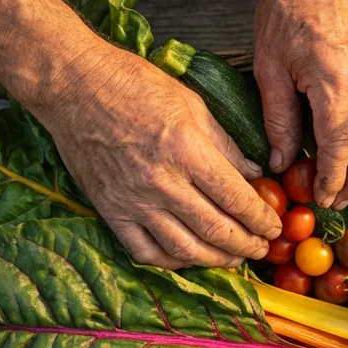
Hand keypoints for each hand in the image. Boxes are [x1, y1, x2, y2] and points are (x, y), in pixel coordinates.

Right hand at [38, 43, 281, 268]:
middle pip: (215, 229)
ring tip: (234, 258)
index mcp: (187, 151)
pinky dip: (171, 262)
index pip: (235, 198)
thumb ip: (225, 145)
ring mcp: (133, 201)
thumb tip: (254, 174)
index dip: (260, 218)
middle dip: (246, 244)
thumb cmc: (132, 85)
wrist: (73, 85)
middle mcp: (162, 182)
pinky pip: (145, 251)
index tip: (274, 225)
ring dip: (216, 259)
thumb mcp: (192, 104)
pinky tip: (189, 258)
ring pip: (184, 248)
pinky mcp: (110, 211)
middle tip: (262, 248)